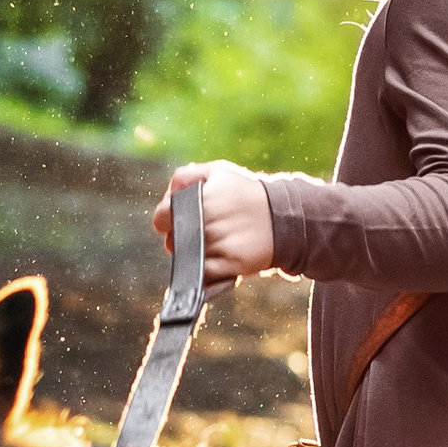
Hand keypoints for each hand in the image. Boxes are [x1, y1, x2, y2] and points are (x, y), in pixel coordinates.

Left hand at [153, 161, 276, 285]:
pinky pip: (204, 274)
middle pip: (173, 242)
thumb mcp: (219, 172)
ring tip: (216, 245)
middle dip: (183, 240)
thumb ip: (187, 176)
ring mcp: (218, 244)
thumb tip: (168, 194)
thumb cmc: (247, 194)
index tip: (180, 222)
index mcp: (199, 198)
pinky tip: (221, 259)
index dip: (167, 221)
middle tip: (203, 234)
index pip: (161, 218)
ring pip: (188, 259)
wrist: (286, 217)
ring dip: (196, 256)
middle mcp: (206, 221)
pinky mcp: (231, 264)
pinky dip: (208, 271)